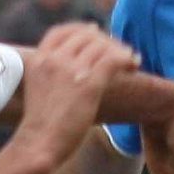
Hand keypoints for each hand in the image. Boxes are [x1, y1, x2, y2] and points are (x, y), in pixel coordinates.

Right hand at [9, 24, 138, 169]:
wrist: (38, 144)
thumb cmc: (40, 129)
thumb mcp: (38, 93)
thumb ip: (51, 78)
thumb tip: (70, 79)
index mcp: (39, 60)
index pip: (61, 32)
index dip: (80, 29)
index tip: (94, 31)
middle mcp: (54, 59)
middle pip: (85, 36)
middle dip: (105, 40)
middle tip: (118, 49)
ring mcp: (71, 70)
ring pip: (102, 46)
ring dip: (119, 49)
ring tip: (131, 59)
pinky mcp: (88, 84)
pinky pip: (113, 60)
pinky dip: (127, 58)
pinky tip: (135, 64)